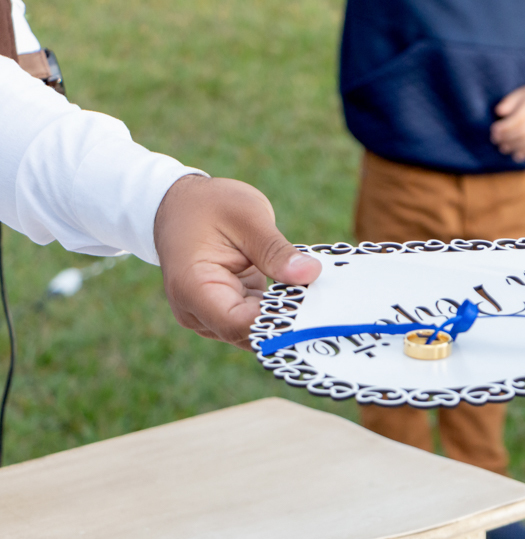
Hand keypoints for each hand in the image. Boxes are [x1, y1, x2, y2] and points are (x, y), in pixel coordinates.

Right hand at [153, 175, 321, 348]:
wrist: (180, 205)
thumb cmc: (209, 205)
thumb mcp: (248, 217)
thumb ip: (276, 250)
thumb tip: (310, 274)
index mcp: (193, 288)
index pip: (238, 324)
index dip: (277, 322)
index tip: (315, 310)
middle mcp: (196, 311)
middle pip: (249, 334)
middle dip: (288, 321)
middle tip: (330, 305)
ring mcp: (209, 317)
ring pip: (255, 332)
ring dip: (285, 317)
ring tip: (321, 299)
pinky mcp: (226, 313)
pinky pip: (255, 321)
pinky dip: (279, 310)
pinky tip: (306, 297)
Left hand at [490, 80, 524, 162]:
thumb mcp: (519, 94)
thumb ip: (509, 102)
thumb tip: (499, 112)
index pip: (519, 118)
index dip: (506, 126)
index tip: (494, 129)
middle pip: (524, 131)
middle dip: (507, 137)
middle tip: (495, 140)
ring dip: (514, 146)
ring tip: (502, 148)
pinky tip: (516, 156)